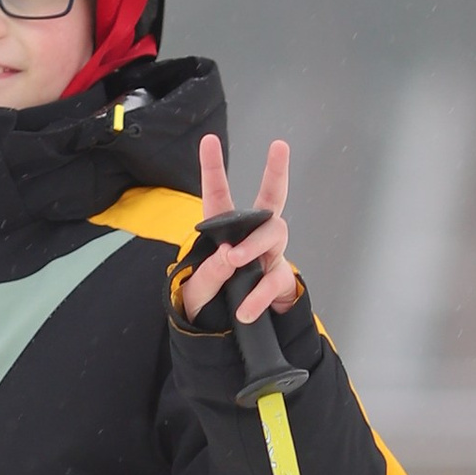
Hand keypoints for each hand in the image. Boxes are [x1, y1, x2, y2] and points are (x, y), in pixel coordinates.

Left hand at [189, 134, 296, 324]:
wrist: (227, 334)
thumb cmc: (208, 302)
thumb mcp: (196, 291)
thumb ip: (208, 274)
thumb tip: (228, 255)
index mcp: (223, 232)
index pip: (218, 196)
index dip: (213, 168)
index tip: (209, 140)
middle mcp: (251, 237)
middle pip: (270, 199)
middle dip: (276, 170)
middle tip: (279, 146)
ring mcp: (269, 256)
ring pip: (274, 234)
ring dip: (254, 245)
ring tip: (236, 261)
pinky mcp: (280, 280)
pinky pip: (275, 280)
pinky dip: (259, 296)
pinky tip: (244, 310)